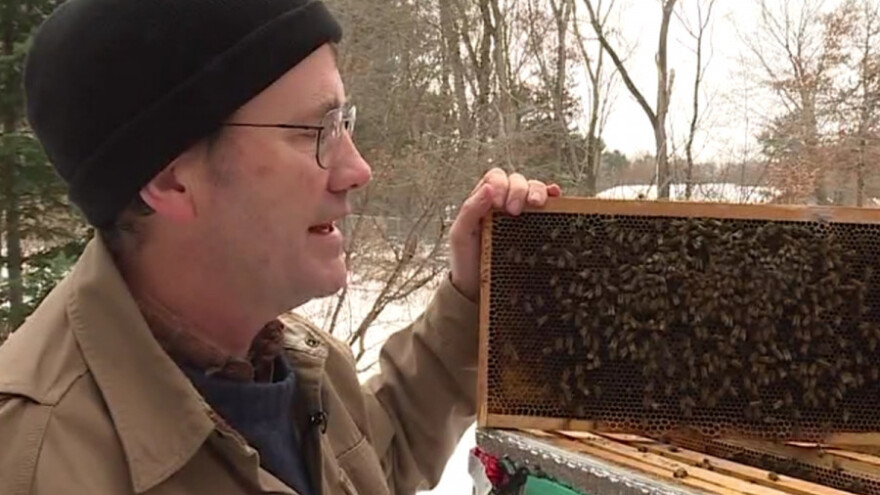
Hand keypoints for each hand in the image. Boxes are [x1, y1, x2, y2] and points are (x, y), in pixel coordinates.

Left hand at [449, 168, 560, 300]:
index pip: (496, 178)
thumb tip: (488, 188)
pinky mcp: (535, 227)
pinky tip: (556, 198)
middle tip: (514, 210)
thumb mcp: (460, 234)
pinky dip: (554, 198)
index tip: (498, 203)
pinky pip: (548, 206)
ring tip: (536, 204)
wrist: (478, 289)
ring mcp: (521, 214)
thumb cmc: (466, 261)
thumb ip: (470, 209)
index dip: (501, 185)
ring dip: (538, 191)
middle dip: (519, 189)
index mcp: (484, 200)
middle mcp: (504, 203)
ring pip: (534, 188)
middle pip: (518, 180)